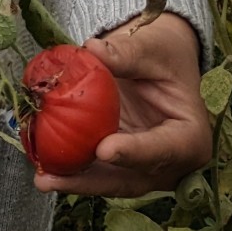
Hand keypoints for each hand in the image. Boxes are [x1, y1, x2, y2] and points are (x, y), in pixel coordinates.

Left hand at [34, 12, 212, 196]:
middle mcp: (170, 163)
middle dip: (91, 182)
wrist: (160, 64)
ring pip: (109, 181)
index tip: (104, 149)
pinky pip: (96, 171)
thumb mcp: (153, 48)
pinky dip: (72, 169)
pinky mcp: (121, 165)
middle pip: (130, 179)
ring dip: (75, 182)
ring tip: (42, 178)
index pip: (162, 149)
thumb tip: (93, 50)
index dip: (134, 152)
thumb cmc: (164, 56)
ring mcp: (144, 169)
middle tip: (54, 178)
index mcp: (190, 137)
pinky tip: (42, 164)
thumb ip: (127, 53)